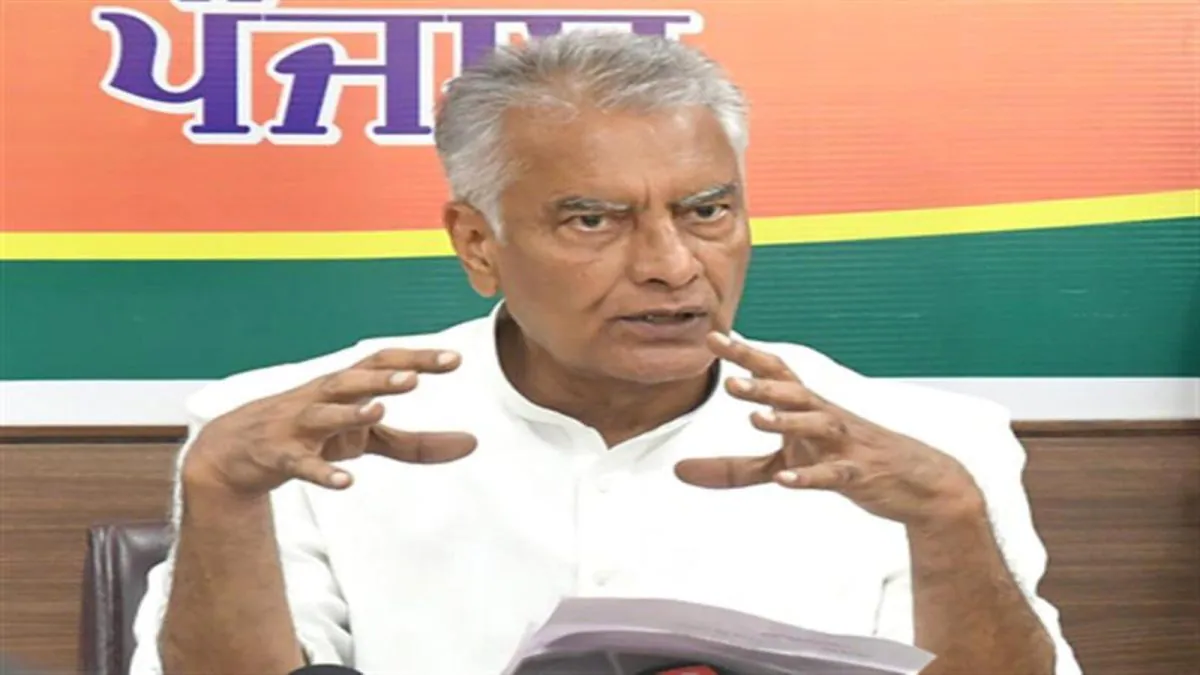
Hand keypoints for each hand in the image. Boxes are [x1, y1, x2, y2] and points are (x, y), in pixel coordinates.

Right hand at [182, 348, 477, 496]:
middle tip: (414, 378)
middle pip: (353, 380)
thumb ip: (416, 443)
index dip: (417, 359)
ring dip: (350, 412)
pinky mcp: (278, 457)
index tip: (455, 360)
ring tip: (380, 411)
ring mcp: (297, 426)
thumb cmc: (312, 434)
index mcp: (345, 386)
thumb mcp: (366, 438)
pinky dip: (322, 471)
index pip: (383, 363)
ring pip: (324, 414)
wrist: (233, 452)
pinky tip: (347, 481)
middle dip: (382, 378)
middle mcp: (321, 397)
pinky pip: (300, 464)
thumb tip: (473, 444)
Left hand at [674, 333, 982, 525]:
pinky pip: (835, 473)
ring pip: (817, 424)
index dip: (745, 354)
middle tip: (729, 381)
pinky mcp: (860, 474)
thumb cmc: (843, 458)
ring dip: (787, 421)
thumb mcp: (784, 463)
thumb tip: (678, 471)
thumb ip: (733, 468)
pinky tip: (786, 481)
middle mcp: (824, 415)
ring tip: (756, 420)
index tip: (713, 337)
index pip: (773, 371)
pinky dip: (811, 476)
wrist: (915, 483)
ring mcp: (844, 443)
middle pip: (793, 392)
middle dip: (762, 385)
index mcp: (806, 406)